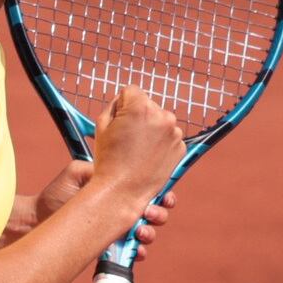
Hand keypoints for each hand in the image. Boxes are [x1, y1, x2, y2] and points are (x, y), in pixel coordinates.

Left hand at [25, 160, 177, 261]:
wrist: (38, 218)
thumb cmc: (56, 193)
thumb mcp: (77, 172)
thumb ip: (98, 168)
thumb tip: (115, 168)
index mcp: (118, 188)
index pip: (145, 189)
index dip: (160, 191)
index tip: (164, 194)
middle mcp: (120, 209)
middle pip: (154, 211)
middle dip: (159, 212)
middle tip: (151, 213)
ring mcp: (117, 228)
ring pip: (146, 232)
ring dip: (150, 232)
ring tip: (140, 231)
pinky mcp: (109, 246)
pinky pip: (131, 252)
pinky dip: (138, 251)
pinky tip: (136, 249)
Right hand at [92, 86, 185, 205]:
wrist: (122, 191)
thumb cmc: (108, 159)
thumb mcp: (102, 125)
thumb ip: (115, 104)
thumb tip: (126, 98)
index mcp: (141, 106)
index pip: (131, 91)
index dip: (122, 105)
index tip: (119, 121)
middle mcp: (162, 116)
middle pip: (148, 105)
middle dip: (138, 116)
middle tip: (127, 138)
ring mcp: (174, 132)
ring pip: (160, 121)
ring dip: (151, 129)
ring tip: (137, 149)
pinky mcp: (181, 147)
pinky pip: (168, 137)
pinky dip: (160, 143)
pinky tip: (148, 156)